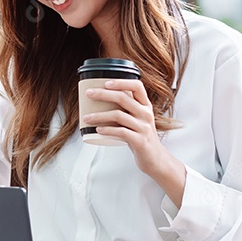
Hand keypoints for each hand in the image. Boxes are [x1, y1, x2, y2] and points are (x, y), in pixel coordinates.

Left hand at [82, 79, 186, 198]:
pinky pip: (121, 132)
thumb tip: (100, 99)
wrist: (154, 158)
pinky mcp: (140, 140)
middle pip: (123, 98)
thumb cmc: (141, 136)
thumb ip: (125, 109)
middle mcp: (146, 114)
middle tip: (89, 94)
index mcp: (145, 105)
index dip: (121, 82)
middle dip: (103, 94)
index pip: (137, 86)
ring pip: (119, 115)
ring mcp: (144, 127)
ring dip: (99, 115)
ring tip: (87, 117)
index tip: (105, 82)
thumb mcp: (137, 119)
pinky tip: (98, 130)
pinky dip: (107, 130)